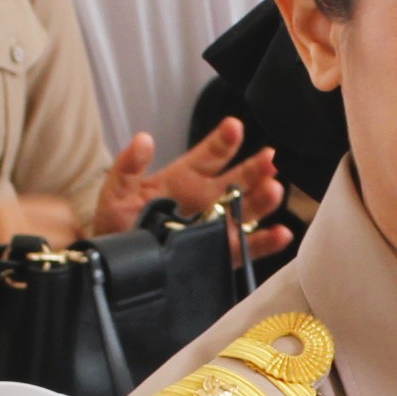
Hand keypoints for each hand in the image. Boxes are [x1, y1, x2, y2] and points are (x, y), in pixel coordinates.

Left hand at [94, 115, 290, 247]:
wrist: (115, 269)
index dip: (223, 140)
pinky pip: (247, 248)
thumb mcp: (117, 193)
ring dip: (263, 200)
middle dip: (254, 169)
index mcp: (184, 179)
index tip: (234, 126)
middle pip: (237, 180)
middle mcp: (207, 200)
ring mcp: (216, 227)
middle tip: (269, 158)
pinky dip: (266, 242)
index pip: (210, 155)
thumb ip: (128, 167)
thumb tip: (143, 139)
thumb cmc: (117, 226)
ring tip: (274, 190)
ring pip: (246, 210)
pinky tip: (281, 234)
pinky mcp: (220, 254)